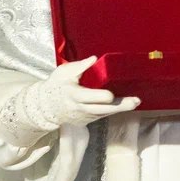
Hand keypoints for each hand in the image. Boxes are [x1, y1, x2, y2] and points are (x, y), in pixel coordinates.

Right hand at [0, 56, 139, 149]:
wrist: (44, 106)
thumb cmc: (55, 85)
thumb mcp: (64, 72)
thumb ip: (80, 66)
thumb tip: (94, 59)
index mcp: (73, 94)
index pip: (89, 97)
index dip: (101, 97)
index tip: (111, 95)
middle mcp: (79, 108)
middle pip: (101, 109)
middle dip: (119, 106)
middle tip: (135, 102)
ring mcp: (82, 116)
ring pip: (103, 114)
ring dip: (119, 109)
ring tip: (134, 102)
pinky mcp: (85, 121)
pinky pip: (100, 116)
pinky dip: (110, 111)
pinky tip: (123, 105)